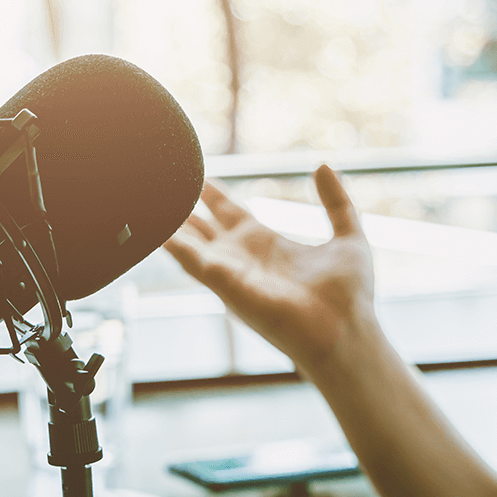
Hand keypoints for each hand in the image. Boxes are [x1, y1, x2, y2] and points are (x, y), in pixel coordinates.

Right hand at [163, 166, 374, 377]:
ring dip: (169, 224)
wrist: (346, 331)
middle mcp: (243, 258)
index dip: (214, 195)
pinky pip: (190, 260)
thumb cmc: (350, 297)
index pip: (230, 214)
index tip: (198, 176)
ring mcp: (231, 272)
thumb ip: (336, 202)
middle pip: (203, 227)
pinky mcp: (226, 284)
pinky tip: (155, 227)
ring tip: (147, 201)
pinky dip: (171, 243)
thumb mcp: (348, 236)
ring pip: (189, 243)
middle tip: (163, 184)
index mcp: (267, 245)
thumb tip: (321, 165)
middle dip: (182, 208)